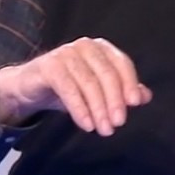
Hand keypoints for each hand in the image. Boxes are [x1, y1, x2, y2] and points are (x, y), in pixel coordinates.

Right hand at [0, 37, 152, 135]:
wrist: (29, 87)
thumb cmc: (69, 87)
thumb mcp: (97, 91)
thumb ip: (121, 92)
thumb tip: (145, 96)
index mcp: (102, 48)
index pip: (122, 63)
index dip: (130, 83)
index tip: (135, 104)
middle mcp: (85, 46)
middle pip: (106, 74)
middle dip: (114, 101)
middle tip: (118, 124)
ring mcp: (66, 53)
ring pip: (88, 82)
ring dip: (98, 108)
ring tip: (103, 129)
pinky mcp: (49, 65)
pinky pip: (68, 87)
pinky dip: (79, 108)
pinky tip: (85, 124)